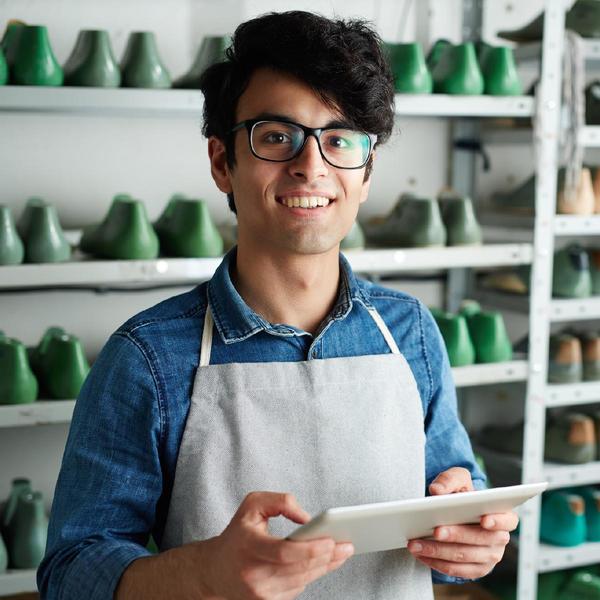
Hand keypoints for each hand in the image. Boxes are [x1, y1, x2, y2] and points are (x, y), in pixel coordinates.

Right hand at [201, 491, 353, 599]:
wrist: (215, 570)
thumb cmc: (238, 533)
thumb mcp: (252, 505)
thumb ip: (281, 501)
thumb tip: (307, 518)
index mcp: (248, 547)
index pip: (284, 552)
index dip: (310, 549)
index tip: (331, 540)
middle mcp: (253, 574)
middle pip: (299, 569)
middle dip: (327, 557)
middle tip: (347, 545)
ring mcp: (260, 594)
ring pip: (302, 581)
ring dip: (325, 567)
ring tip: (342, 552)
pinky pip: (297, 589)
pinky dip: (312, 575)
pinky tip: (325, 563)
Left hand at [406, 467, 517, 579]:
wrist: (456, 513)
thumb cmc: (461, 494)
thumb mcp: (457, 479)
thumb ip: (449, 480)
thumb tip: (436, 490)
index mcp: (502, 516)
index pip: (508, 520)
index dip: (497, 521)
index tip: (483, 519)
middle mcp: (499, 539)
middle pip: (479, 539)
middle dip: (457, 535)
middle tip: (437, 530)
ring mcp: (489, 557)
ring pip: (464, 556)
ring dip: (438, 551)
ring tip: (416, 544)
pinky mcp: (475, 570)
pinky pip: (455, 570)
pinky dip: (436, 563)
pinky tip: (420, 554)